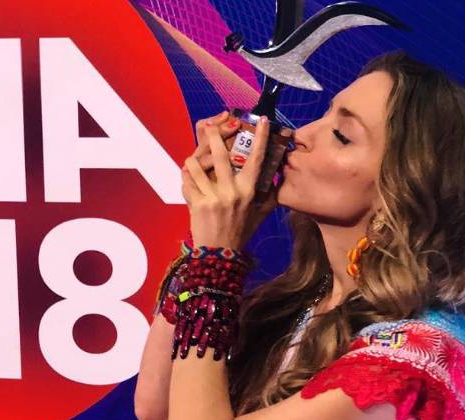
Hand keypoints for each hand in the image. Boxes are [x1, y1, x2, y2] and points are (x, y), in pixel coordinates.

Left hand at [181, 112, 278, 249]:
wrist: (220, 254)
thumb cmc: (241, 231)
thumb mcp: (261, 213)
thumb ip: (270, 194)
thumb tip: (279, 177)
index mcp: (249, 191)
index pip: (256, 159)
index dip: (260, 138)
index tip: (262, 121)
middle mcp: (231, 192)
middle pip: (221, 156)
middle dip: (214, 136)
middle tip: (210, 124)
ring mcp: (212, 198)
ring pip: (196, 167)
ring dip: (192, 159)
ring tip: (192, 158)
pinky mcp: (196, 204)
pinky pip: (187, 182)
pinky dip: (185, 177)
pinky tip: (187, 177)